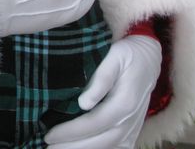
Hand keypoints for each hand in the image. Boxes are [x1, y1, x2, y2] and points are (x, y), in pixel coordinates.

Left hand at [45, 35, 161, 147]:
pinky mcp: (131, 131)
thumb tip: (84, 102)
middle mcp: (129, 120)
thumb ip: (100, 79)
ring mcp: (132, 128)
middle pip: (100, 141)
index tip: (48, 135)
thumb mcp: (113, 57)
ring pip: (108, 147)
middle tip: (47, 147)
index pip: (93, 123)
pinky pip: (116, 147)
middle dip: (72, 147)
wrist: (147, 60)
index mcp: (124, 103)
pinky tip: (79, 148)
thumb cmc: (126, 55)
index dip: (70, 132)